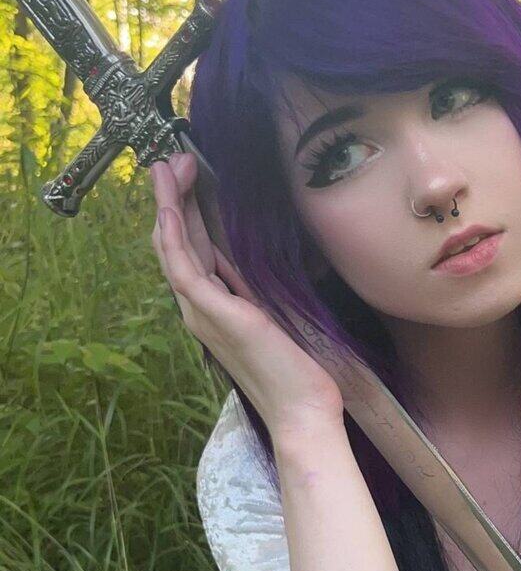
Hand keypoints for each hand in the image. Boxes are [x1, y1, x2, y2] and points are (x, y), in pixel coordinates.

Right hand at [150, 150, 345, 436]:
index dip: (188, 211)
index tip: (191, 176)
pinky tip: (172, 210)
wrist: (303, 410)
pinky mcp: (214, 315)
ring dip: (168, 206)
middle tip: (173, 161)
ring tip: (166, 169)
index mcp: (216, 308)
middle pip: (176, 244)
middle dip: (174, 198)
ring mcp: (203, 313)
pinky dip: (175, 237)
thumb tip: (262, 257)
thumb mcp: (281, 313)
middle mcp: (201, 309)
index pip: (192, 251)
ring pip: (173, 250)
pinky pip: (184, 269)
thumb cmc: (300, 370)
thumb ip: (263, 288)